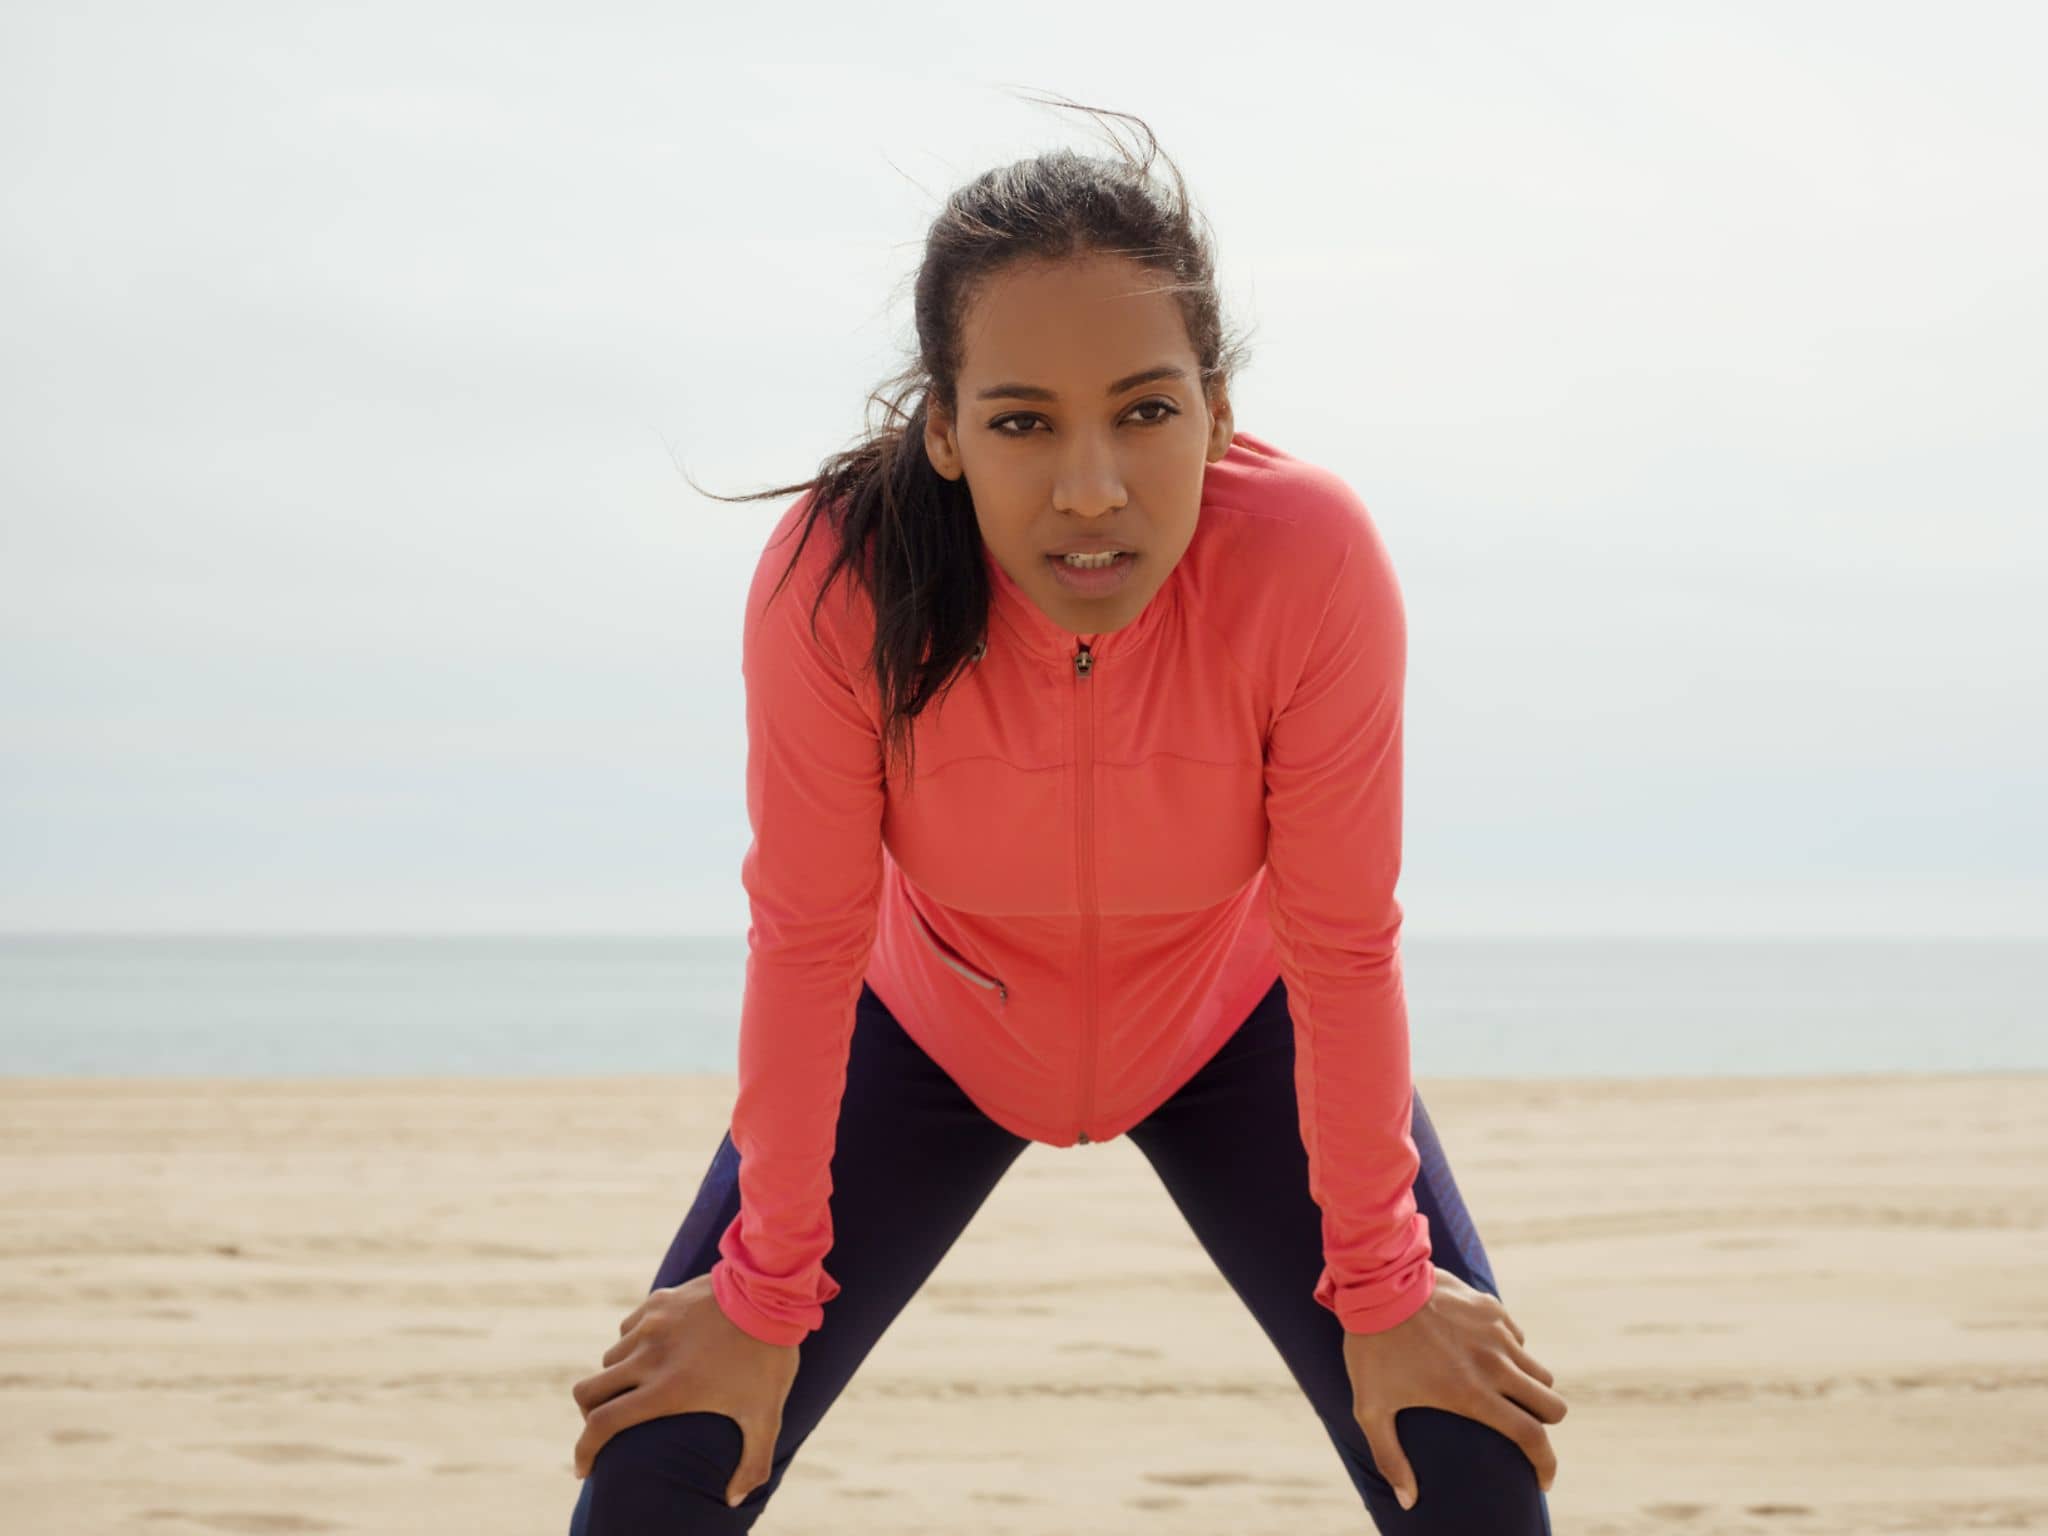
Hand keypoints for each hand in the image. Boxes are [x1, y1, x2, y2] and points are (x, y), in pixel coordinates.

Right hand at [570, 1271, 800, 1507]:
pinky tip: (657, 1351)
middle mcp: (649, 1356)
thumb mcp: (766, 1414)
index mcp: (667, 1389)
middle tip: (606, 1424)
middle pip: (589, 1392)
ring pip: (609, 1359)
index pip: (603, 1425)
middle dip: (589, 1414)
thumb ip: (752, 1463)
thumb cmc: (768, 1357)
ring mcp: (651, 1325)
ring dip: (616, 1377)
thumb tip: (734, 1501)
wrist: (771, 1292)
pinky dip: (633, 1345)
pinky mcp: (658, 1301)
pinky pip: (628, 1329)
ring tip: (640, 1386)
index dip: (584, 1452)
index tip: (585, 1469)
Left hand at [1340, 1266, 1565, 1511]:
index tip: (1542, 1480)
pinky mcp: (1492, 1308)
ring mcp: (1497, 1334)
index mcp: (1472, 1394)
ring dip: (1530, 1387)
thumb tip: (1407, 1500)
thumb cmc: (1372, 1348)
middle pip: (1553, 1406)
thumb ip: (1389, 1457)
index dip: (1545, 1465)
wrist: (1377, 1283)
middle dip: (1544, 1423)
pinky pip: (1519, 1339)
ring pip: (1540, 1373)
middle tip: (1521, 1426)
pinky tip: (1483, 1353)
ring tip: (1503, 1391)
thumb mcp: (1370, 1407)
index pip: (1531, 1437)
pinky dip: (1511, 1352)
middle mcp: (1495, 1365)